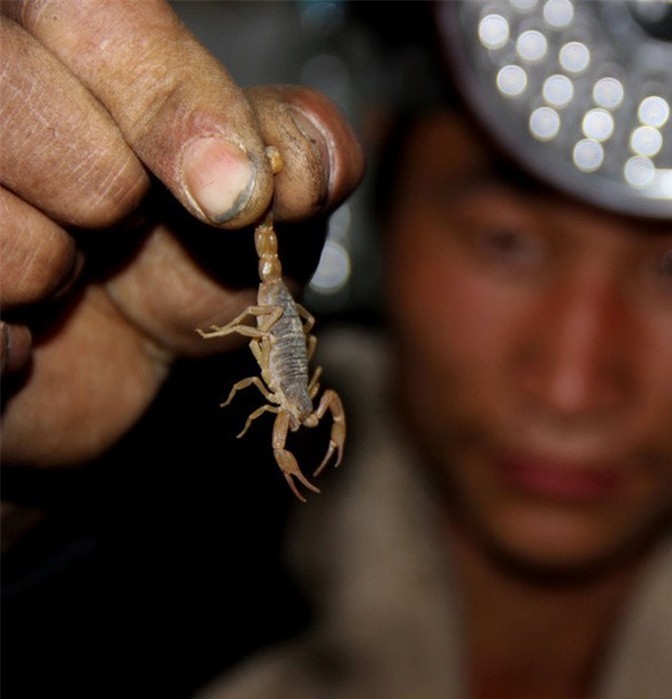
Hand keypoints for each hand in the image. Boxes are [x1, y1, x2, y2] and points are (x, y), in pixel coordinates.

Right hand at [0, 0, 363, 466]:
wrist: (116, 351)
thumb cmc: (187, 256)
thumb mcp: (267, 209)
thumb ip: (297, 156)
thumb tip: (303, 169)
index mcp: (65, 26)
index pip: (92, 11)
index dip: (170, 98)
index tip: (234, 193)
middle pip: (12, 89)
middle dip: (103, 185)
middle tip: (121, 215)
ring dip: (53, 268)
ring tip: (67, 262)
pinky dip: (12, 341)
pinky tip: (22, 318)